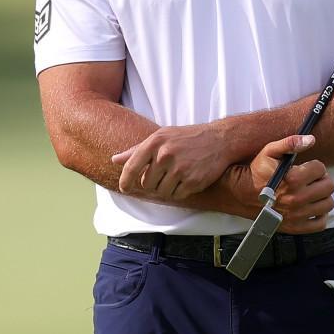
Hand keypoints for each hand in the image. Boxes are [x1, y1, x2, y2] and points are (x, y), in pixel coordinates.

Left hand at [111, 124, 232, 199]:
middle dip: (153, 183)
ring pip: (161, 192)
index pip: (131, 168)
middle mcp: (165, 155)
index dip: (125, 181)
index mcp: (154, 142)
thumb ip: (137, 150)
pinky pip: (177, 196)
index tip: (124, 188)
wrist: (219, 139)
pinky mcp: (192, 181)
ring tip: (176, 175)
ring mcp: (179, 169)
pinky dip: (179, 192)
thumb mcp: (161, 137)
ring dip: (166, 188)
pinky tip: (186, 179)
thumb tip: (115, 159)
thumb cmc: (186, 137)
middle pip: (147, 184)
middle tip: (164, 174)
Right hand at [247, 135, 333, 233]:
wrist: (241, 193)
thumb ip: (291, 143)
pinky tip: (312, 207)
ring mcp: (297, 215)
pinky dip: (320, 216)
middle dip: (322, 179)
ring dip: (322, 196)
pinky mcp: (295, 227)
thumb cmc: (257, 171)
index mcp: (293, 178)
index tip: (308, 167)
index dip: (315, 165)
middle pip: (328, 187)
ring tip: (312, 192)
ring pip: (327, 204)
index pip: (321, 169)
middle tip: (312, 179)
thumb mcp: (270, 151)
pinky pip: (320, 224)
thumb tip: (311, 139)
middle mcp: (297, 198)